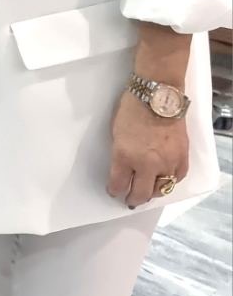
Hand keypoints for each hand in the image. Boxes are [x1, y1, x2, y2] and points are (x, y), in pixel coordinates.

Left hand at [107, 91, 189, 208]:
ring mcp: (166, 162)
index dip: (114, 190)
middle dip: (133, 199)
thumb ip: (120, 153)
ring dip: (152, 192)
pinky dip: (170, 180)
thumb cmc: (133, 107)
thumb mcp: (116, 133)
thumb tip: (122, 167)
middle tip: (130, 199)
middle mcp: (146, 164)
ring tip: (147, 191)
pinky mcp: (181, 157)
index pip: (118, 185)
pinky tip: (163, 178)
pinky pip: (177, 178)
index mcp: (124, 156)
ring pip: (160, 190)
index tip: (114, 190)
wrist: (159, 95)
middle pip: (140, 193)